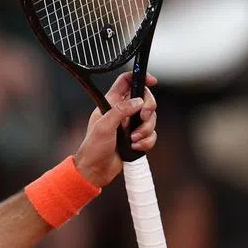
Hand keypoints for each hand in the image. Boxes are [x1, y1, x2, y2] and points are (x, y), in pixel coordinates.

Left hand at [73, 72, 158, 186]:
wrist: (96, 170)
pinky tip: (134, 147)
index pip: (126, 81)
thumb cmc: (93, 148)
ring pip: (150, 119)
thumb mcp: (104, 126)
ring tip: (133, 139)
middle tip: (142, 117)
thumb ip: (120, 111)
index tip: (153, 81)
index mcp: (111, 103)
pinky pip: (151, 135)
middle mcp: (122, 111)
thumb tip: (138, 101)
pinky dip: (146, 142)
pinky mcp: (137, 138)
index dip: (139, 77)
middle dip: (149, 108)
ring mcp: (130, 125)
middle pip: (145, 99)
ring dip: (145, 130)